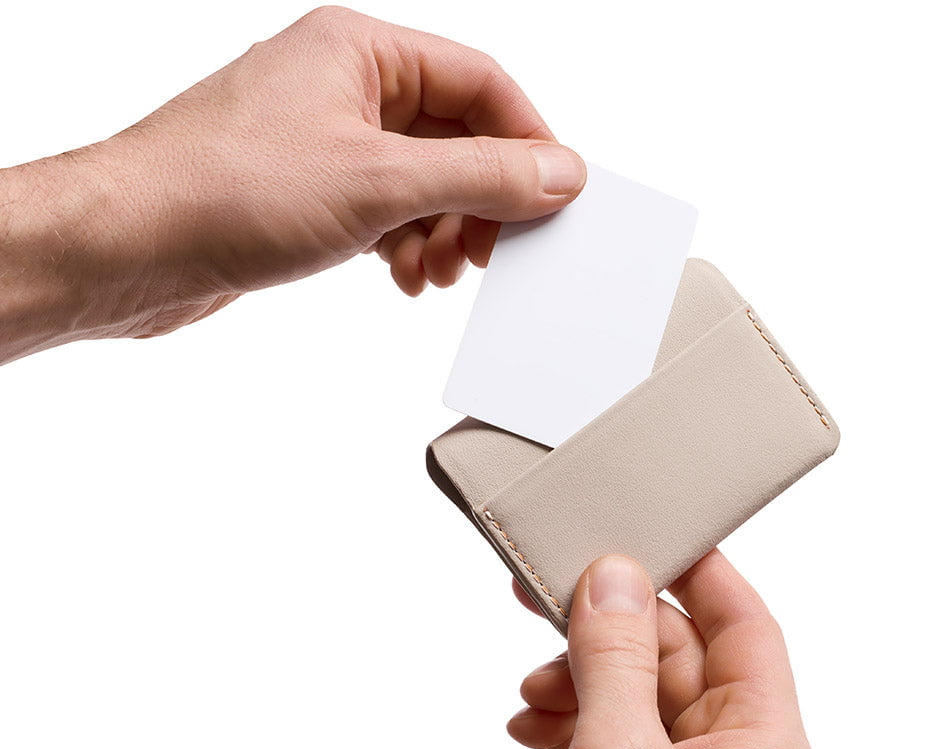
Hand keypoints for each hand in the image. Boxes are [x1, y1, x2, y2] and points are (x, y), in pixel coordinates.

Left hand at [0, 6, 584, 363]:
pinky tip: (402, 277)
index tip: (553, 197)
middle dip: (480, 200)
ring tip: (436, 271)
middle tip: (490, 250)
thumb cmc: (226, 190)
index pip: (481, 82)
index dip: (527, 141)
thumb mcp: (381, 184)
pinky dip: (407, 245)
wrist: (126, 247)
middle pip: (456, 135)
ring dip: (443, 231)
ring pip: (423, 180)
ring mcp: (324, 139)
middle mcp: (344, 86)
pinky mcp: (307, 190)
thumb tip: (559, 172)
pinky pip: (387, 210)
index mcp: (361, 51)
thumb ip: (482, 176)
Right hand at [507, 551, 818, 748]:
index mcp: (764, 748)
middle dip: (607, 636)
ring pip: (636, 696)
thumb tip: (615, 579)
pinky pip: (613, 738)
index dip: (700, 573)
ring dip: (578, 683)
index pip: (745, 627)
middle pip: (678, 656)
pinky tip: (533, 725)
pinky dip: (570, 723)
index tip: (651, 532)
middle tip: (550, 607)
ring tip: (533, 692)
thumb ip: (618, 661)